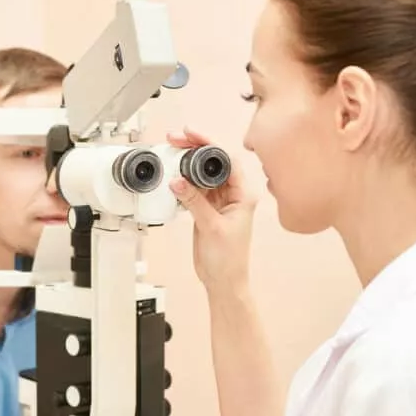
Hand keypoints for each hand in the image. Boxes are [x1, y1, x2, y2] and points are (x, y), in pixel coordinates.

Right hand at [167, 127, 258, 292]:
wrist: (223, 281)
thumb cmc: (229, 259)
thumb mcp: (211, 227)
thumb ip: (194, 202)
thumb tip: (178, 180)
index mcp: (243, 194)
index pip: (227, 159)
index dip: (209, 144)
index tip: (192, 135)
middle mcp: (233, 194)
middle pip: (214, 162)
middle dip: (195, 148)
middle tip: (176, 139)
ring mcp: (219, 200)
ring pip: (202, 173)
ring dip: (187, 163)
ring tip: (171, 152)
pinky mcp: (206, 208)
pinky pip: (194, 188)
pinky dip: (182, 181)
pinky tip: (172, 176)